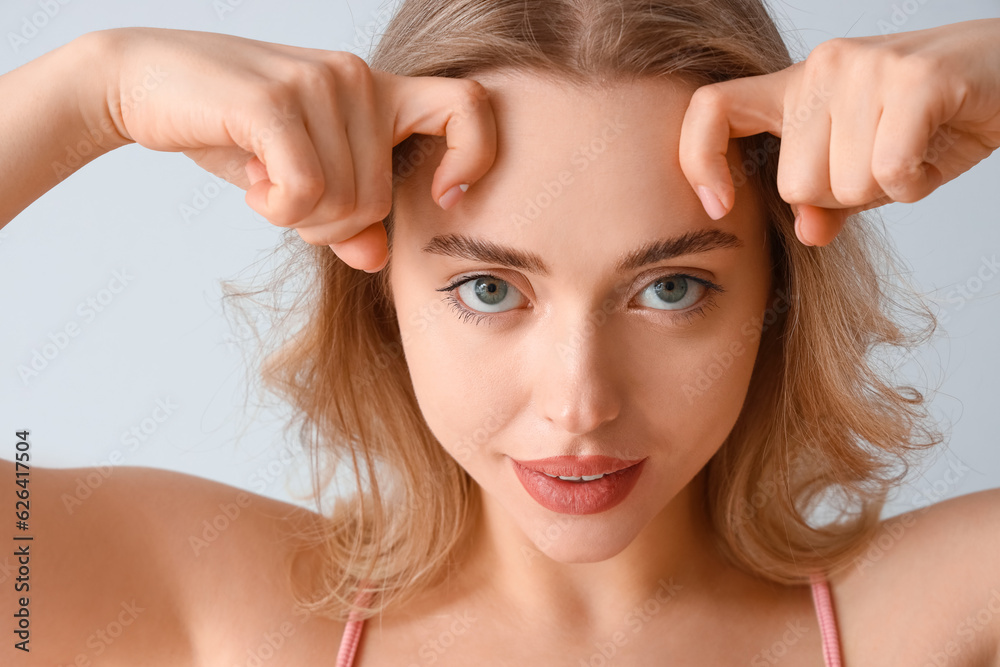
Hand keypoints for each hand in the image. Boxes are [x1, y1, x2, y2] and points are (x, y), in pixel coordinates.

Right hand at [101, 27, 496, 270]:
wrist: (141, 82)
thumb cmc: (230, 131)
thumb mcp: (296, 179)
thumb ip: (345, 216)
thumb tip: (377, 257)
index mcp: (377, 90)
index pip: (468, 109)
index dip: (476, 158)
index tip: (446, 198)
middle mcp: (357, 78)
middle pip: (378, 199)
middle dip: (329, 223)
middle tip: (285, 195)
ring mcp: (320, 83)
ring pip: (343, 202)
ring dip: (296, 217)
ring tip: (263, 180)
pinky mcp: (277, 100)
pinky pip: (306, 191)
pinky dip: (276, 209)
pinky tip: (252, 184)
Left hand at [678, 18, 999, 245]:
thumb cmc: (937, 120)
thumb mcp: (870, 164)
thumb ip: (828, 196)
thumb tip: (807, 232)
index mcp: (797, 86)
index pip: (712, 109)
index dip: (699, 161)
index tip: (717, 207)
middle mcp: (821, 68)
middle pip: (794, 185)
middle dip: (844, 197)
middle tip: (888, 163)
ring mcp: (865, 69)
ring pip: (842, 185)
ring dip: (885, 190)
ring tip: (917, 149)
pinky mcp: (915, 79)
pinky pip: (888, 173)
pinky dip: (917, 184)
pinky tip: (936, 151)